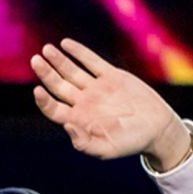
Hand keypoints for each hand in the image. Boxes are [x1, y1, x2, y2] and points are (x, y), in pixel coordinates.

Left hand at [31, 39, 189, 167]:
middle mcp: (83, 102)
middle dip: (46, 73)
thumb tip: (67, 125)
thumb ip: (84, 142)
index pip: (53, 109)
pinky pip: (92, 62)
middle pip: (58, 86)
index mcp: (78, 120)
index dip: (43, 100)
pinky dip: (79, 52)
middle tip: (35, 60)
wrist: (157, 128)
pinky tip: (66, 43)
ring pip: (72, 71)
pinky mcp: (112, 76)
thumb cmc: (130, 143)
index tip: (38, 90)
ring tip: (46, 49)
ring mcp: (96, 88)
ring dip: (59, 60)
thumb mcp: (106, 149)